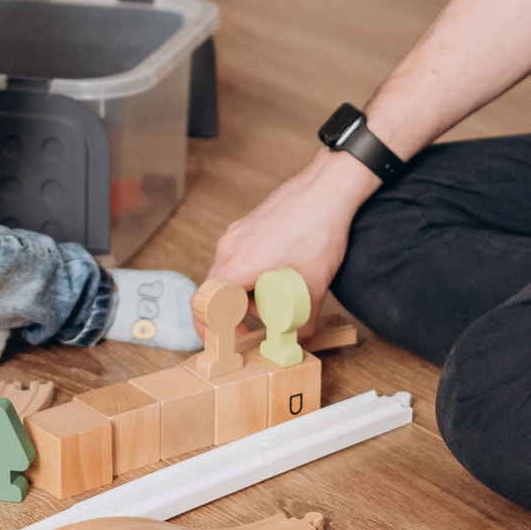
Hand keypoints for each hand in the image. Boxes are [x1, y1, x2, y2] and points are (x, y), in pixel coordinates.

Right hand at [207, 149, 373, 328]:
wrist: (327, 189)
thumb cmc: (317, 231)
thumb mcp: (314, 287)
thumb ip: (305, 321)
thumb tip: (299, 340)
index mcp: (236, 265)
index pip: (203, 304)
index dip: (208, 328)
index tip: (223, 340)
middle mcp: (229, 247)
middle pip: (216, 290)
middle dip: (235, 311)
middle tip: (259, 321)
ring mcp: (236, 233)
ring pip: (229, 273)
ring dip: (247, 291)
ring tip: (278, 292)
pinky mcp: (247, 225)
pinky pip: (240, 257)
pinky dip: (253, 272)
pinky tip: (281, 270)